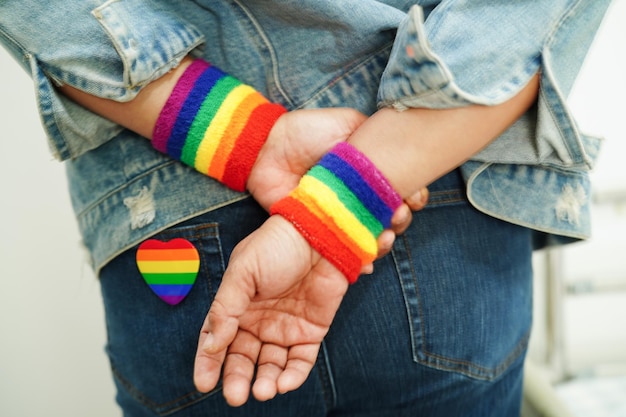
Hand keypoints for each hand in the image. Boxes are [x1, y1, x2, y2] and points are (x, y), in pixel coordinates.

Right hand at [193, 215, 348, 405]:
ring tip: (263, 391)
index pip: (217, 340)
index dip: (208, 363)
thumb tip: (212, 345)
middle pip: (243, 358)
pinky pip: (300, 361)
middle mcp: (259, 320)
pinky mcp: (311, 331)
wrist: (320, 233)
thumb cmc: (277, 245)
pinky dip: (292, 376)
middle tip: (235, 396)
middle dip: (236, 379)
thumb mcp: (243, 272)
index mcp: (237, 305)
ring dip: (265, 381)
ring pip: (271, 365)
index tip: (203, 384)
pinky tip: (284, 383)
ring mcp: (285, 328)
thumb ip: (225, 308)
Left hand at [248, 108, 428, 268]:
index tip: (415, 197)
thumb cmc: (307, 132)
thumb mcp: (347, 123)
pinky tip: (367, 262)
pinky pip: (344, 251)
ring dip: (384, 242)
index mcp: (369, 173)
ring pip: (372, 237)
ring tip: (383, 237)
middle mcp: (359, 197)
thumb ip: (374, 135)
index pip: (401, 189)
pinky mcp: (321, 232)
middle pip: (393, 217)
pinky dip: (358, 261)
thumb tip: (401, 146)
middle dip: (401, 219)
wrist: (268, 147)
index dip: (414, 196)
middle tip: (398, 215)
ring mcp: (341, 217)